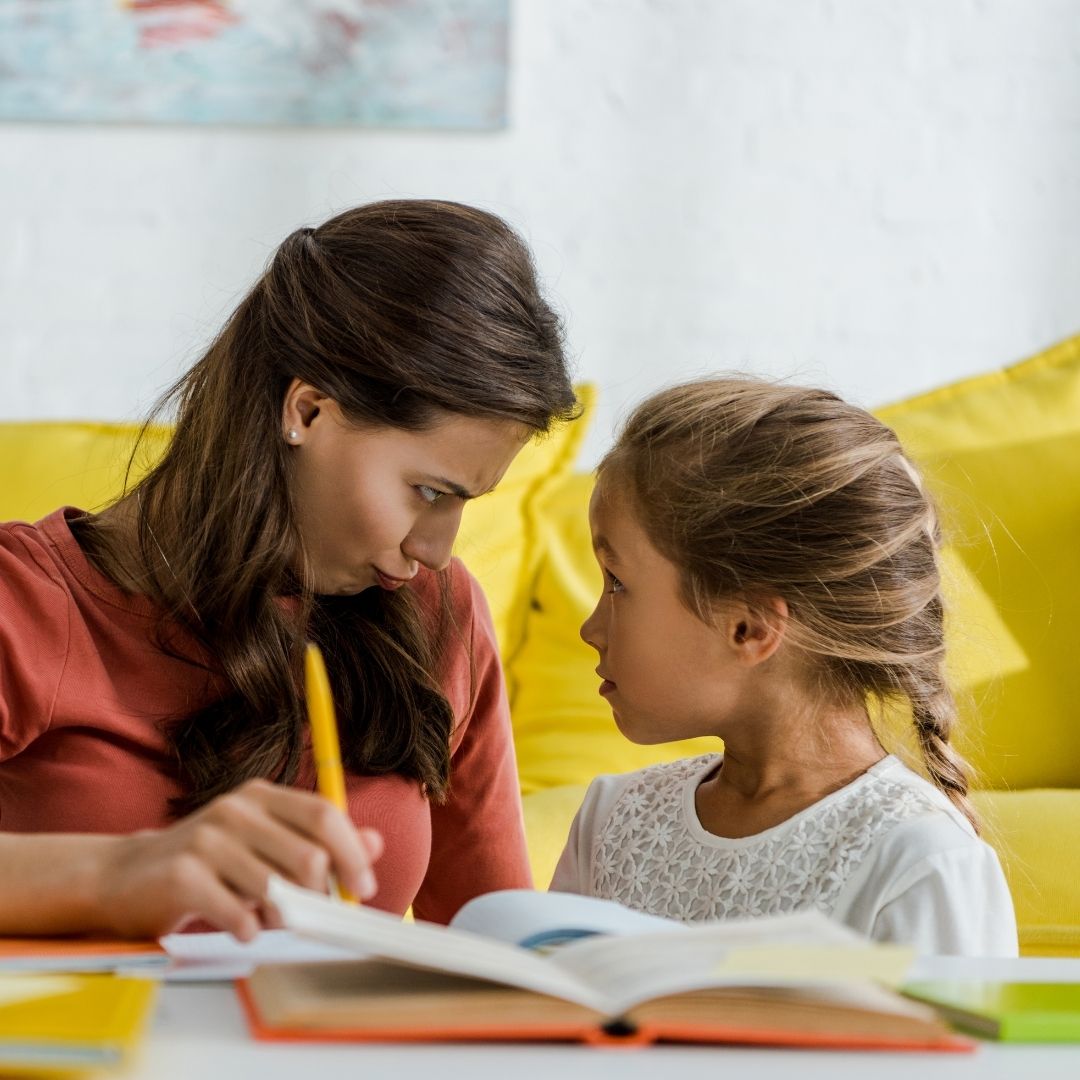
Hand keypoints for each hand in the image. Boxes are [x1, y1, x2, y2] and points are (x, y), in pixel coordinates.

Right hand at [94, 779, 382, 939]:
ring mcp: (207, 838)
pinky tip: (242, 928)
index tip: (365, 888)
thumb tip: (374, 843)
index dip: (352, 853)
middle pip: (307, 856)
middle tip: (312, 915)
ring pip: (275, 888)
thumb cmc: (207, 863)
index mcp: (262, 796)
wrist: (124, 876)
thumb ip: (318, 842)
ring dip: (282, 917)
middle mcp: (236, 809)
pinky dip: (249, 930)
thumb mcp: (264, 843)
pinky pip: (237, 913)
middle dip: (319, 896)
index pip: (323, 815)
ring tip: (270, 921)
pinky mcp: (182, 874)